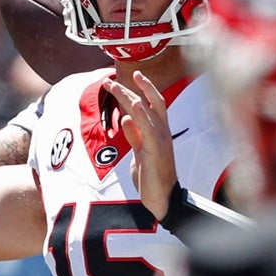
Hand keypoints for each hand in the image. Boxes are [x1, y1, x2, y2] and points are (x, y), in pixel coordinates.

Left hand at [103, 71, 176, 219]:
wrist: (162, 198)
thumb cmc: (152, 176)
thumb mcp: (140, 153)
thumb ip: (134, 136)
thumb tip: (125, 119)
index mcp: (160, 131)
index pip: (154, 103)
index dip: (144, 88)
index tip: (131, 77)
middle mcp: (163, 132)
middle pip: (153, 101)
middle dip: (135, 87)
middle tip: (112, 80)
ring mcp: (161, 140)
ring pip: (146, 112)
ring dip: (129, 97)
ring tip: (114, 87)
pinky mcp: (156, 151)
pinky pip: (148, 130)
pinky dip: (140, 116)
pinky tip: (133, 105)